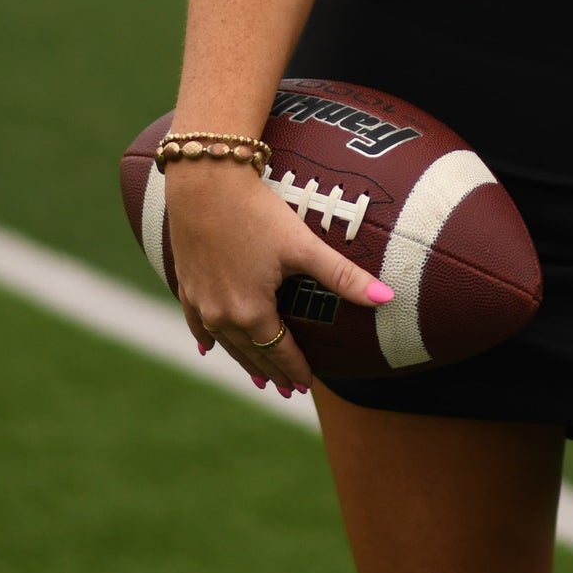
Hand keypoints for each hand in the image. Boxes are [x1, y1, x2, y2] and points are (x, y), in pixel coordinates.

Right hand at [167, 162, 389, 396]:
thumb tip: (386, 298)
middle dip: (272, 371)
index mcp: (251, 312)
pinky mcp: (185, 284)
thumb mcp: (303, 245)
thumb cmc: (256, 212)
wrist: (205, 181)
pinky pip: (196, 323)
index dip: (294, 368)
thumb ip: (343, 275)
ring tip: (257, 378)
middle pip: (252, 352)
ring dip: (243, 360)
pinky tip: (208, 347)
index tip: (305, 386)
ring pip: (225, 343)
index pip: (279, 350)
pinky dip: (207, 338)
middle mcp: (221, 316)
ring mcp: (200, 302)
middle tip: (286, 390)